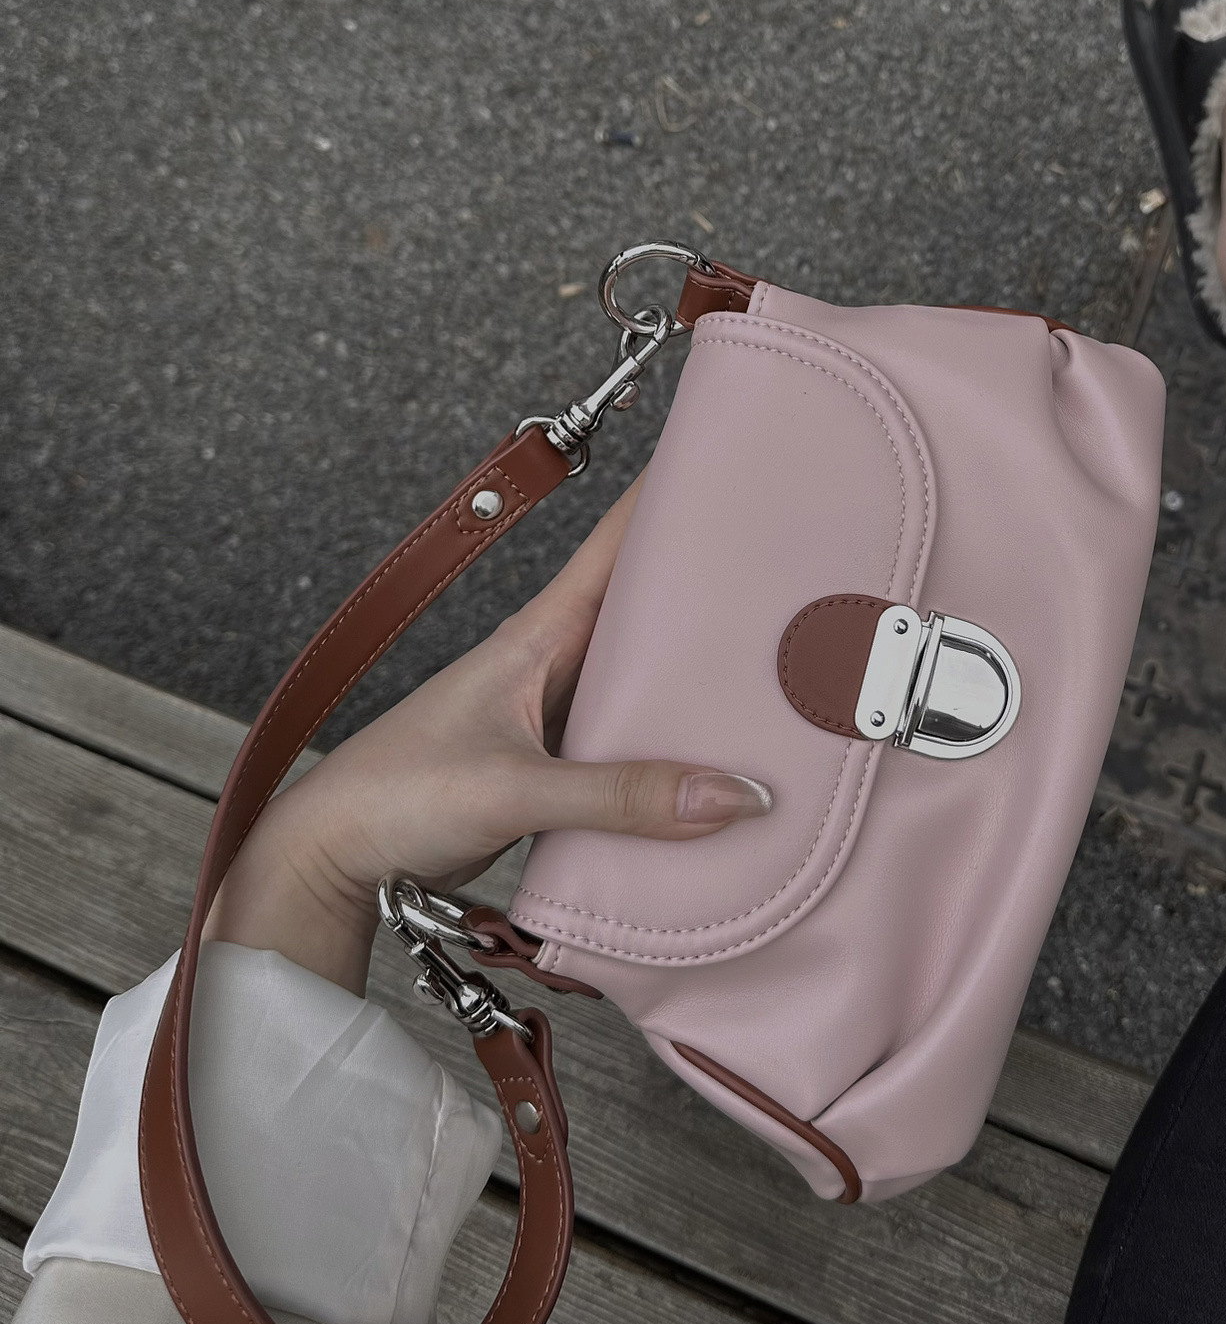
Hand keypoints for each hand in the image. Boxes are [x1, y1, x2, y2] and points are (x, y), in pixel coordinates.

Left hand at [205, 478, 772, 993]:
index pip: (619, 542)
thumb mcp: (516, 788)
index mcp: (537, 635)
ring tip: (775, 682)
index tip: (738, 465)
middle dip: (714, 594)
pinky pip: (631, 747)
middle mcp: (551, 664)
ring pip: (645, 685)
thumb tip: (732, 795)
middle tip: (793, 584)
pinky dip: (672, 754)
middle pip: (650, 614)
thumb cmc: (396, 794)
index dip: (674, 494)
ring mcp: (555, 716)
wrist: (334, 858)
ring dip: (697, 685)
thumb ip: (621, 796)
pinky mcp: (557, 769)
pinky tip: (713, 769)